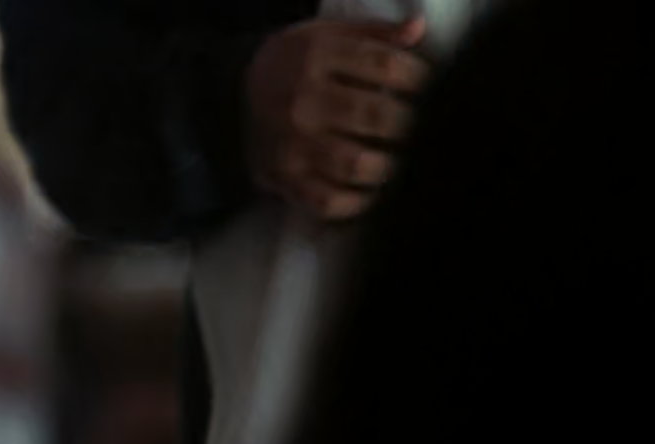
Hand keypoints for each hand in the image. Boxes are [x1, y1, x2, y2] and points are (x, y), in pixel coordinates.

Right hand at [244, 16, 428, 220]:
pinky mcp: (284, 177)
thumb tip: (418, 30)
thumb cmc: (292, 66)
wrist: (230, 97)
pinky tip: (366, 191)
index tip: (424, 86)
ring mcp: (292, 143)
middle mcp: (303, 100)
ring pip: (355, 163)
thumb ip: (373, 33)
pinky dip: (355, 202)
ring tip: (390, 161)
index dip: (417, 77)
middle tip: (410, 128)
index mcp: (316, 56)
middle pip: (375, 115)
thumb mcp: (326, 35)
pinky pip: (327, 200)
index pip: (385, 66)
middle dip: (406, 124)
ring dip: (385, 166)